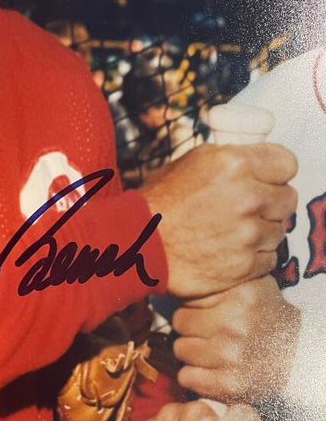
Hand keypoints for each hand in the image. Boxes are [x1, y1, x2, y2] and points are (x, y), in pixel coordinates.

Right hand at [139, 143, 297, 297]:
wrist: (134, 245)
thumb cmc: (157, 203)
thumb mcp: (189, 163)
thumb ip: (228, 158)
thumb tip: (252, 155)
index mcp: (235, 163)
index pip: (287, 163)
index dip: (274, 173)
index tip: (264, 181)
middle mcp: (248, 197)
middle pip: (287, 198)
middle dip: (269, 204)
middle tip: (243, 210)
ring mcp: (248, 234)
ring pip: (278, 231)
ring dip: (260, 233)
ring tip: (229, 234)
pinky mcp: (244, 265)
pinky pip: (268, 259)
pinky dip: (252, 258)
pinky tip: (228, 253)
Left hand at [173, 275, 300, 401]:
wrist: (299, 355)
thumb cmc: (264, 318)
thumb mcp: (249, 287)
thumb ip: (217, 282)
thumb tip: (178, 281)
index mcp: (239, 297)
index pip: (186, 299)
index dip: (192, 307)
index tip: (204, 313)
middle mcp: (236, 325)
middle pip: (179, 324)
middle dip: (190, 328)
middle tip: (207, 333)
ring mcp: (233, 356)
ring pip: (179, 350)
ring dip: (190, 352)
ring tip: (210, 350)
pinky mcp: (231, 384)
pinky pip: (186, 377)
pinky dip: (193, 375)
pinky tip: (208, 370)